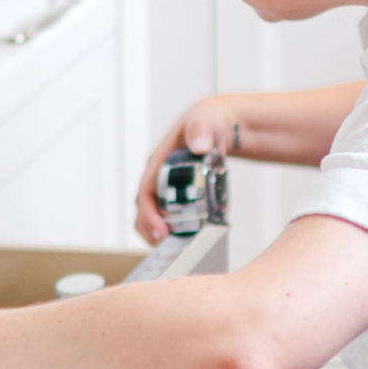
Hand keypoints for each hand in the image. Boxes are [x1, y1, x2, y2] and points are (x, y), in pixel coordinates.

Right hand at [135, 95, 233, 243]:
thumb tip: (198, 145)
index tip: (161, 231)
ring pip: (158, 216)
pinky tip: (192, 237)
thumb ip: (201, 130)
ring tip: (178, 248)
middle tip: (169, 247)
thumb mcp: (205, 120)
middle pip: (147, 211)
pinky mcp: (186, 194)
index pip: (145, 193)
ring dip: (163, 234)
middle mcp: (161, 177)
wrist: (222, 123)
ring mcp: (172, 187)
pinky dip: (179, 229)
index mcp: (159, 162)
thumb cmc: (209, 120)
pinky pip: (175, 215)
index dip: (149, 215)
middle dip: (153, 232)